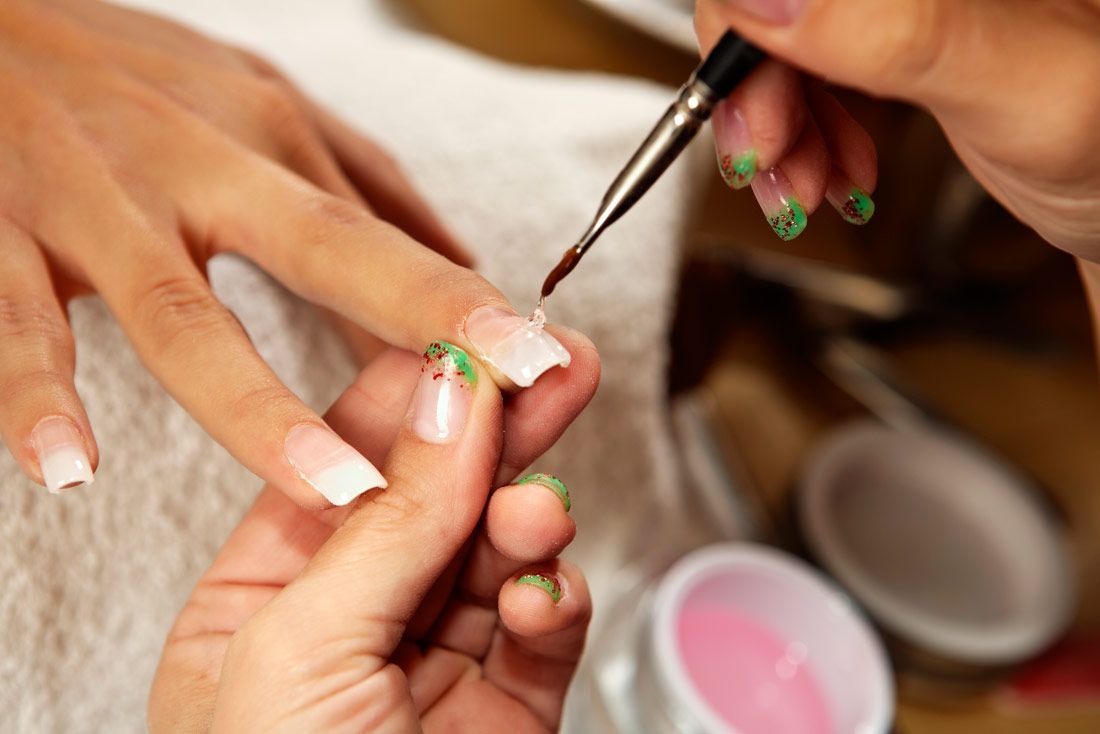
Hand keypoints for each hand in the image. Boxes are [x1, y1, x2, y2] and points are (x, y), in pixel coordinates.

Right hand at [0, 0, 566, 504]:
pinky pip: (14, 326)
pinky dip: (34, 397)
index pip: (376, 228)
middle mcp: (193, 168)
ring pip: (178, 315)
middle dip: (413, 318)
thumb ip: (359, 181)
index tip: (542, 356)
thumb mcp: (256, 97)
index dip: (459, 295)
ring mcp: (95, 205)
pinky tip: (65, 469)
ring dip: (254, 406)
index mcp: (262, 136)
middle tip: (490, 402)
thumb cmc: (129, 72)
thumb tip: (461, 254)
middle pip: (316, 247)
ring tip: (332, 486)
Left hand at [149, 337, 598, 732]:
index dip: (414, 395)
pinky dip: (554, 600)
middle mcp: (347, 628)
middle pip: (435, 498)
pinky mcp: (505, 711)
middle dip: (501, 431)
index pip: (346, 467)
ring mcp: (429, 668)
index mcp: (258, 606)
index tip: (473, 340)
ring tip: (541, 505)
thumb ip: (389, 521)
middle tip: (556, 365)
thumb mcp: (300, 648)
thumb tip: (452, 399)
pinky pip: (542, 629)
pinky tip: (542, 593)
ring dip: (527, 518)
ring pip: (497, 555)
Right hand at [695, 0, 1099, 260]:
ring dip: (774, 128)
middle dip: (757, 93)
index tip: (759, 110)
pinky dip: (801, 136)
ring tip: (808, 185)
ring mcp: (896, 5)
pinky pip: (807, 73)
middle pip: (772, 5)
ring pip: (779, 41)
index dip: (747, 27)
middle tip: (773, 164)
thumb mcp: (1028, 86)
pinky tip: (832, 171)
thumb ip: (898, 32)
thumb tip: (760, 3)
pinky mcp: (891, 35)